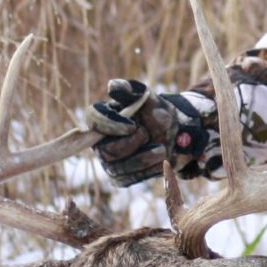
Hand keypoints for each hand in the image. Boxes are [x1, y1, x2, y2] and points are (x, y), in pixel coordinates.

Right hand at [87, 79, 209, 186]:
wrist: (174, 134)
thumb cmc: (156, 112)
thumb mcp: (146, 97)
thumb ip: (129, 90)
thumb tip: (111, 87)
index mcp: (102, 118)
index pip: (93, 121)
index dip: (110, 125)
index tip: (133, 125)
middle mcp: (99, 141)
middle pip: (107, 151)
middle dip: (132, 144)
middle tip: (148, 134)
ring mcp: (108, 161)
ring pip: (118, 168)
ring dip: (143, 159)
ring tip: (162, 149)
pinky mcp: (120, 177)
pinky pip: (129, 179)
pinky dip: (147, 171)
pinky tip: (160, 160)